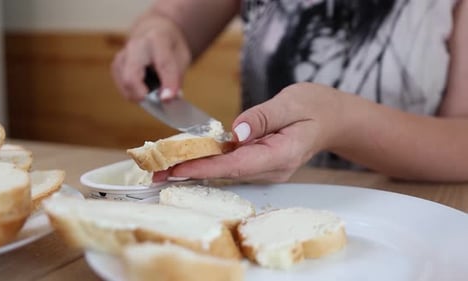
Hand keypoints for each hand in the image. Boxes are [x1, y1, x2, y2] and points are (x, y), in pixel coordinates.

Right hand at [112, 14, 191, 101]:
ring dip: (141, 95)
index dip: (167, 84)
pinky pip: (123, 88)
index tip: (169, 99)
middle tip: (157, 102)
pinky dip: (135, 93)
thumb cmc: (170, 46)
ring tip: (154, 91)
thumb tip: (167, 99)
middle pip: (131, 76)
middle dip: (143, 95)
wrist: (153, 31)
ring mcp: (122, 55)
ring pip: (125, 85)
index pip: (163, 64)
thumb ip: (176, 78)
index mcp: (157, 39)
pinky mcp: (116, 66)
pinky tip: (145, 88)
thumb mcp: (182, 57)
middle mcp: (135, 45)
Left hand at [166, 83, 344, 181]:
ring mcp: (266, 169)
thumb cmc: (315, 107)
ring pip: (226, 171)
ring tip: (162, 170)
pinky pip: (231, 165)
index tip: (177, 170)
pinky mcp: (260, 163)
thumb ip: (263, 117)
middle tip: (157, 175)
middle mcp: (271, 168)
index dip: (204, 168)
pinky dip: (208, 163)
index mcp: (280, 156)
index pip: (236, 165)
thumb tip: (236, 131)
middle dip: (190, 174)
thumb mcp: (291, 103)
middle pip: (226, 173)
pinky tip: (186, 162)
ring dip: (194, 170)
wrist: (332, 118)